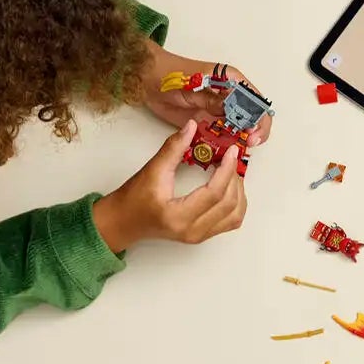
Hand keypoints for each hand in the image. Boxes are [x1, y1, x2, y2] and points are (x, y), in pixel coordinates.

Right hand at [93, 121, 248, 252]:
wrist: (124, 221)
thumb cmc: (133, 199)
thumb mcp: (152, 170)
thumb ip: (174, 148)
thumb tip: (192, 127)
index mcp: (179, 217)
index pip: (214, 193)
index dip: (227, 169)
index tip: (231, 152)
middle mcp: (192, 231)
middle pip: (229, 204)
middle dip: (235, 177)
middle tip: (231, 157)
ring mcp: (199, 236)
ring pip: (235, 215)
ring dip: (239, 192)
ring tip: (231, 171)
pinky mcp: (202, 235)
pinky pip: (231, 221)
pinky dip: (236, 203)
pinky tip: (230, 187)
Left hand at [136, 45, 274, 148]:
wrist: (148, 80)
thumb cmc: (171, 75)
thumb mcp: (195, 86)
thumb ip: (214, 99)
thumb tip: (232, 111)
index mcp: (232, 82)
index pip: (256, 102)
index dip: (259, 120)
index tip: (252, 133)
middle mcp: (228, 97)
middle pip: (250, 118)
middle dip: (250, 133)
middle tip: (245, 144)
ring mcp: (217, 110)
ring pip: (236, 130)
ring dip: (236, 142)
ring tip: (233, 151)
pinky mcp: (205, 122)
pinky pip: (218, 136)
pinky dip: (221, 146)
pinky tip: (220, 153)